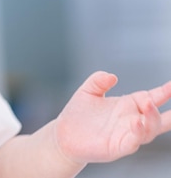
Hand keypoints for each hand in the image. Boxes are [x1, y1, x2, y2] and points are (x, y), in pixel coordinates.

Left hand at [55, 71, 170, 163]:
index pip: (153, 97)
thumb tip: (112, 76)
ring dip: (152, 118)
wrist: (63, 134)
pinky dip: (138, 134)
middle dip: (165, 111)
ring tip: (148, 105)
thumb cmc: (78, 114)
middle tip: (165, 95)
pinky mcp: (118, 147)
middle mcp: (132, 120)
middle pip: (157, 117)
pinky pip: (133, 142)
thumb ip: (98, 81)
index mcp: (129, 105)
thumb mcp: (88, 91)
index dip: (165, 91)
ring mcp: (127, 135)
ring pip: (150, 130)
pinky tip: (136, 123)